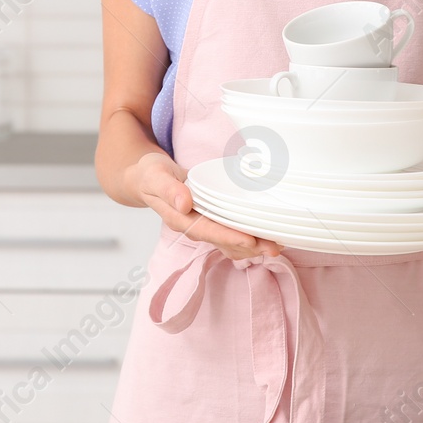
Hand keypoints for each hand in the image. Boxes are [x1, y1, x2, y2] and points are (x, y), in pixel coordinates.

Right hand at [127, 151, 283, 261]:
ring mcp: (202, 225)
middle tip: (275, 247)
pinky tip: (264, 234)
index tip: (250, 240)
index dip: (229, 237)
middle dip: (250, 246)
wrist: (145, 178)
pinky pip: (230, 233)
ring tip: (277, 244)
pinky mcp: (210, 220)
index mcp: (179, 219)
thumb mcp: (155, 175)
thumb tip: (184, 203)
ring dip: (253, 246)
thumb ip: (168, 189)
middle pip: (224, 241)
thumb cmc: (150, 175)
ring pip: (230, 242)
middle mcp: (193, 226)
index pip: (208, 231)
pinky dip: (248, 236)